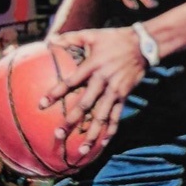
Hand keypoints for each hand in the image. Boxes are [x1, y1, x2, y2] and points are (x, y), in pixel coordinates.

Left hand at [40, 27, 146, 154]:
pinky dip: (110, 130)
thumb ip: (70, 39)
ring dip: (91, 134)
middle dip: (71, 121)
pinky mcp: (124, 95)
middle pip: (85, 105)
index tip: (42, 104)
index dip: (56, 93)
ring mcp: (114, 90)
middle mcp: (103, 81)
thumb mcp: (92, 35)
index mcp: (92, 66)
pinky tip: (103, 143)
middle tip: (58, 134)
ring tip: (81, 150)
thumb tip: (50, 40)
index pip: (71, 82)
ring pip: (102, 116)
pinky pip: (116, 116)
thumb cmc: (114, 39)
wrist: (143, 45)